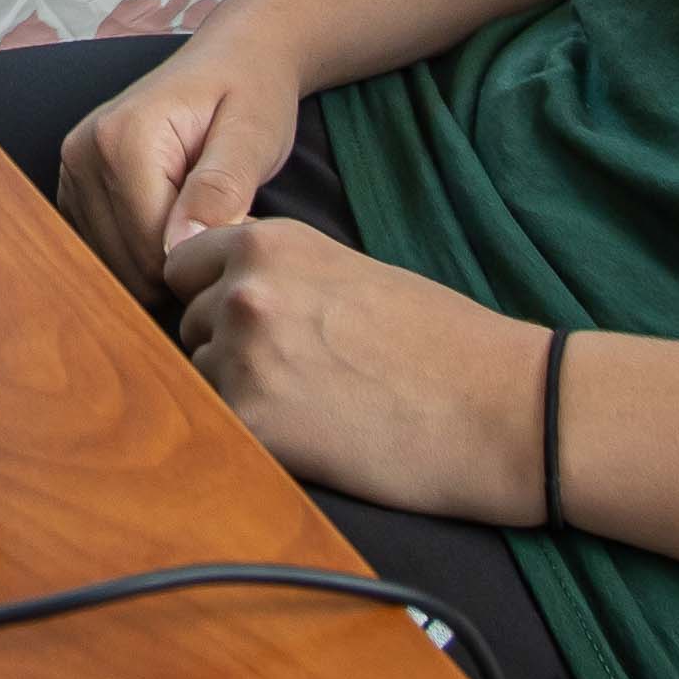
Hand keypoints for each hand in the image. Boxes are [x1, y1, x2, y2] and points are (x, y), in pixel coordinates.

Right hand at [54, 27, 304, 278]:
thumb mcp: (253, 137)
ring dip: (163, 259)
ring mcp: (72, 170)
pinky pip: (104, 251)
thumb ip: (220, 190)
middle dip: (184, 261)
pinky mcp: (74, 186)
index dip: (206, 256)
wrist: (233, 56)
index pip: (154, 251)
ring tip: (202, 215)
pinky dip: (141, 251)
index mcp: (122, 139)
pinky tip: (175, 218)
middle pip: (129, 264)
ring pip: (114, 265)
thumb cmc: (250, 92)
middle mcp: (83, 154)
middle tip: (227, 220)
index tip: (244, 226)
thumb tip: (183, 247)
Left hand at [162, 215, 552, 525]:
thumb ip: (280, 275)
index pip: (184, 266)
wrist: (494, 405)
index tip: (253, 320)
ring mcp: (242, 356)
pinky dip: (254, 435)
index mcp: (270, 243)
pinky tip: (311, 435)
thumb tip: (221, 296)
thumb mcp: (348, 272)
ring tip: (312, 403)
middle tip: (299, 371)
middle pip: (190, 323)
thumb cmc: (439, 341)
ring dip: (239, 391)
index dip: (213, 294)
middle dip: (226, 346)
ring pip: (201, 377)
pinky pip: (222, 426)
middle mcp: (244, 290)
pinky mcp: (251, 422)